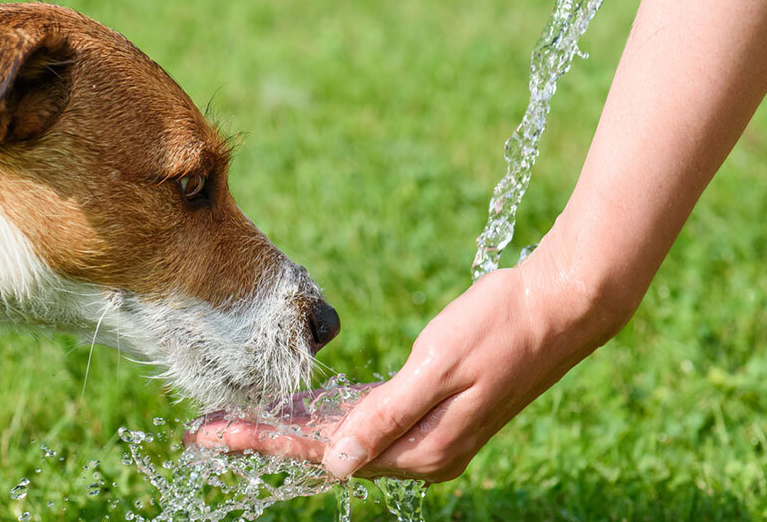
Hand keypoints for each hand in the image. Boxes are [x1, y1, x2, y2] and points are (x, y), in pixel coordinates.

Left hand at [187, 244, 627, 481]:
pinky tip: (300, 405)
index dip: (266, 441)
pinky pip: (370, 420)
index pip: (326, 452)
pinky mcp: (435, 412)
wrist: (561, 304)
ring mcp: (430, 434)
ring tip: (238, 417)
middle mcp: (423, 452)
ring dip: (294, 426)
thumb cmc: (501, 326)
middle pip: (327, 450)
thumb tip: (334, 463)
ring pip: (345, 437)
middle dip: (267, 437)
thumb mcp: (440, 366)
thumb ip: (386, 417)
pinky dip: (332, 414)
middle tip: (206, 428)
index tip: (212, 434)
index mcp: (423, 449)